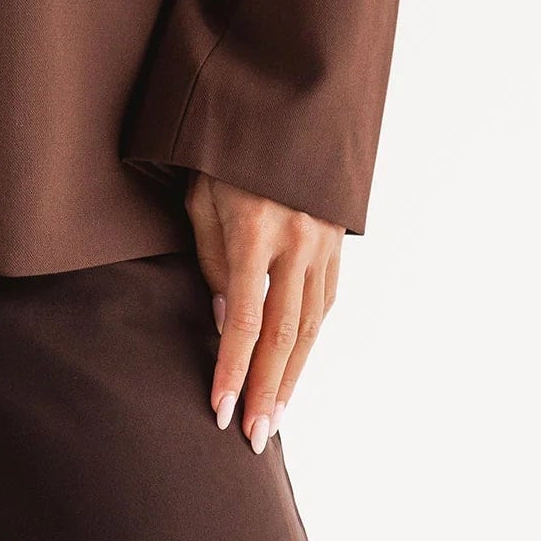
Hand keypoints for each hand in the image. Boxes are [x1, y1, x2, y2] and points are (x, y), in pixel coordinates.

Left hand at [186, 174, 342, 453]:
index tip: (220, 410)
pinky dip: (309, 343)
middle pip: (286, 334)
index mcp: (258, 231)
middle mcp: (299, 241)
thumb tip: (227, 322)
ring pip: (312, 324)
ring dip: (291, 377)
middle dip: (267, 390)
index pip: (247, 321)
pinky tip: (293, 372)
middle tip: (255, 436)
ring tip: (273, 419)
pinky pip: (324, 302)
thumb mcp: (203, 202)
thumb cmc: (227, 154)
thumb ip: (213, 264)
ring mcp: (325, 242)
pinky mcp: (336, 242)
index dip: (232, 370)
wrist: (285, 103)